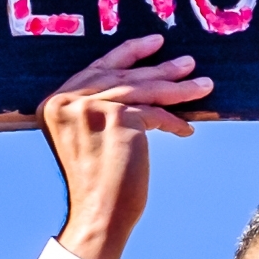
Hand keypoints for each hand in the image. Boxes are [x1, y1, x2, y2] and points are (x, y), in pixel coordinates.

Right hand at [34, 36, 212, 258]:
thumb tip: (141, 88)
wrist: (98, 214)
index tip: (154, 44)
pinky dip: (172, 121)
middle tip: (188, 62)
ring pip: (142, 91)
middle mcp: (67, 101)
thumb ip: (99, 111)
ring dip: (178, 88)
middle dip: (159, 68)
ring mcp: (91, 108)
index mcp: (55, 103)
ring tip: (204, 84)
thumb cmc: (98, 184)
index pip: (97, 69)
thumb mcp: (89, 138)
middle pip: (122, 77)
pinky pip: (154, 113)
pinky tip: (187, 129)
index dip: (128, 54)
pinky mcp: (118, 119)